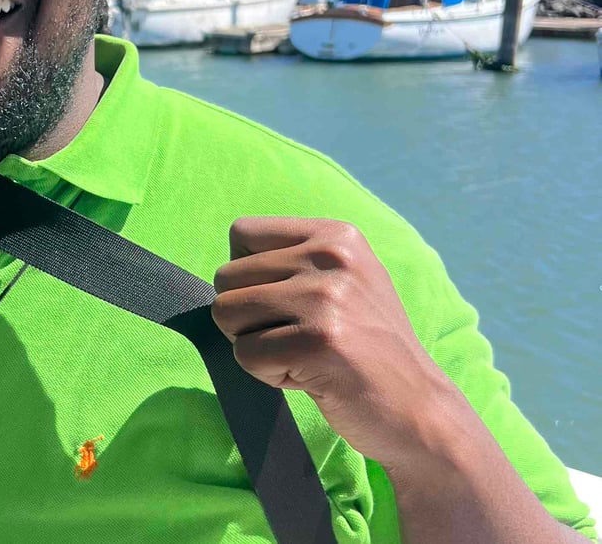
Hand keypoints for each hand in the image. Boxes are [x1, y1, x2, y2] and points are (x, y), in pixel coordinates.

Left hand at [212, 217, 461, 466]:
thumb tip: (222, 269)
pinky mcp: (317, 343)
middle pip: (226, 277)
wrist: (419, 410)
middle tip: (295, 337)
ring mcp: (326, 299)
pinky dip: (268, 374)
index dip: (245, 275)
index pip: (242, 233)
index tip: (283, 302)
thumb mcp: (343, 282)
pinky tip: (310, 377)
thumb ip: (291, 262)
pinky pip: (244, 355)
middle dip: (246, 316)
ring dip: (253, 345)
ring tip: (302, 355)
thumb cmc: (367, 348)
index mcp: (336, 235)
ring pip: (227, 314)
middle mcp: (332, 257)